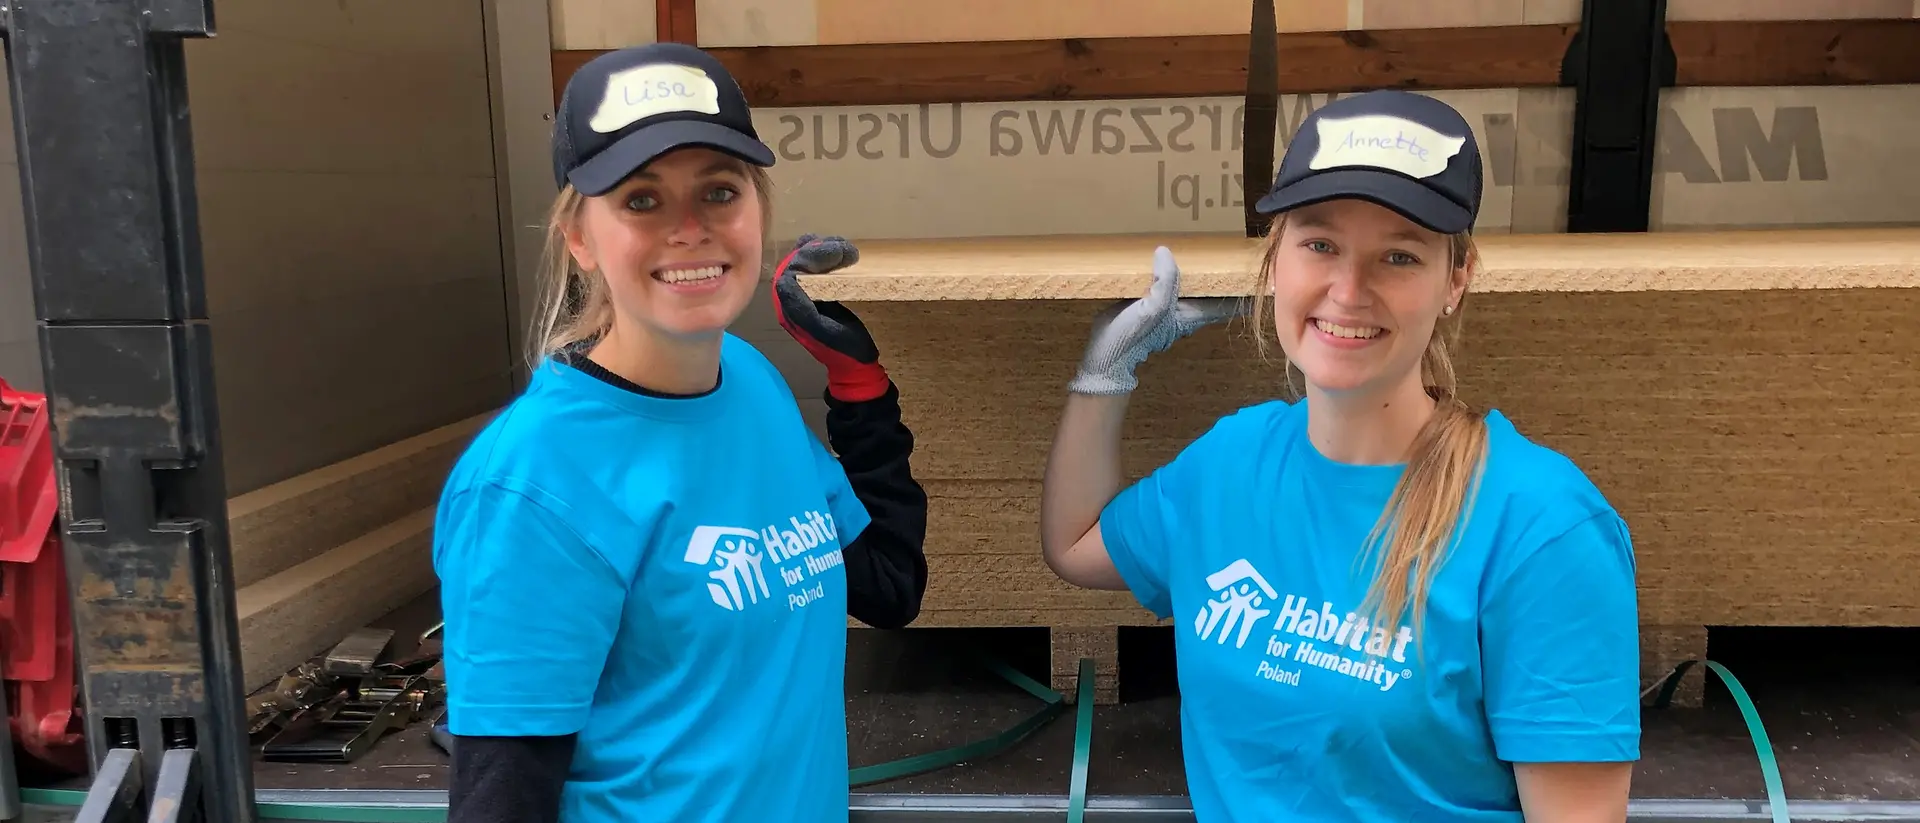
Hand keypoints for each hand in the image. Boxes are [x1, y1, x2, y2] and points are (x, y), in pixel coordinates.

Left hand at [771, 234, 890, 402]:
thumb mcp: (826, 333)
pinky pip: (813, 266)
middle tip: (846, 250)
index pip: (789, 272)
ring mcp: (802, 294)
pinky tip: (840, 251)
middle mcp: (791, 299)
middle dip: (818, 251)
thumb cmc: (845, 351)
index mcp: (789, 310)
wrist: (855, 365)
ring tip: (846, 250)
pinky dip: (824, 254)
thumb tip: (786, 283)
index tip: (839, 254)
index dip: (809, 257)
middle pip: (794, 262)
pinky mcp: (815, 292)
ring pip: (802, 260)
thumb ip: (804, 311)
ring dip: (822, 249)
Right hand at [1069, 246, 1244, 395]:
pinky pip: (1168, 281)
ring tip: (1211, 247)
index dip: (1245, 288)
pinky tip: (1170, 256)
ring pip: (1193, 285)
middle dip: (1226, 273)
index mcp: (1193, 312)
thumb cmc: (1133, 338)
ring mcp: (1168, 306)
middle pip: (1214, 290)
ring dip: (1202, 270)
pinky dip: (1174, 270)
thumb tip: (1165, 252)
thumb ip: (1164, 281)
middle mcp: (1185, 308)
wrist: (1105, 356)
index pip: (1229, 300)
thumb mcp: (1153, 309)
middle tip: (1238, 249)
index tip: (1267, 275)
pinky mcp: (1150, 301)